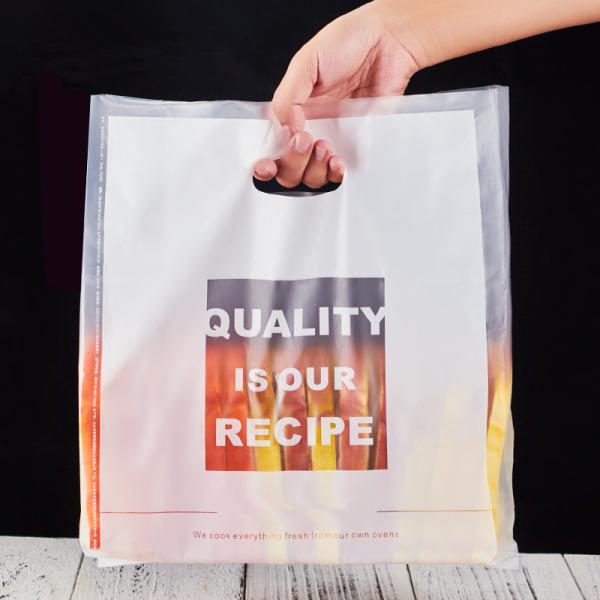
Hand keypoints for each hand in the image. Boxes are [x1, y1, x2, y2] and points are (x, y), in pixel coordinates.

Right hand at [253, 0, 420, 188]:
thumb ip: (288, 97)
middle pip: (290, 168)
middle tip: (306, 141)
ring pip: (313, 176)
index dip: (269, 160)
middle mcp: (310, 128)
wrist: (388, 42)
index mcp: (293, 110)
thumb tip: (288, 130)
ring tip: (325, 145)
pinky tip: (338, 158)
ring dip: (314, 169)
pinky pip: (341, 171)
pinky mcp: (356, 144)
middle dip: (293, 163)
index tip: (270, 161)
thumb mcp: (306, 62)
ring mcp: (333, 139)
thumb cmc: (347, 42)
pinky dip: (336, 172)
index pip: (273, 145)